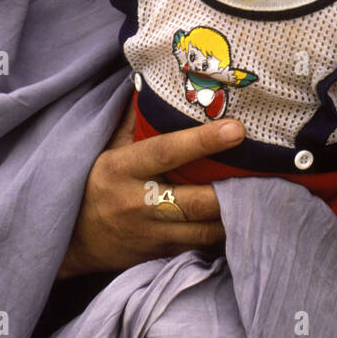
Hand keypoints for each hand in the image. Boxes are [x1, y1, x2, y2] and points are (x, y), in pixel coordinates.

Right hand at [57, 96, 245, 277]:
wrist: (70, 241)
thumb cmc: (91, 184)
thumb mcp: (104, 148)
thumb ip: (131, 120)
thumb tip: (150, 82)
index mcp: (121, 169)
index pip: (166, 152)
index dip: (203, 141)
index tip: (237, 129)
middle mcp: (136, 203)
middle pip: (197, 201)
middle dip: (233, 191)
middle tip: (266, 175)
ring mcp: (149, 234)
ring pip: (204, 230)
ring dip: (235, 216)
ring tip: (262, 198)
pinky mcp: (158, 254)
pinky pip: (198, 246)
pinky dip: (221, 234)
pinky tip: (241, 220)